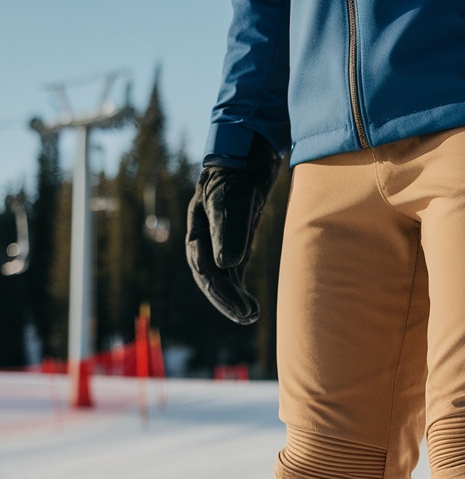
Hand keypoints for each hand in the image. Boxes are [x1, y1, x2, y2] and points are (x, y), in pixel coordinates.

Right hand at [186, 134, 278, 323]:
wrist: (247, 161)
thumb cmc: (239, 178)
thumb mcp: (234, 201)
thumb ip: (229, 230)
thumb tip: (226, 266)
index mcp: (198, 229)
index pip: (203, 268)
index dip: (220, 291)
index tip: (241, 307)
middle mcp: (204, 240)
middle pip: (210, 279)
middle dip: (226, 301)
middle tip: (247, 317)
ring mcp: (216, 244)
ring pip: (221, 280)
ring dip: (234, 301)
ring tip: (252, 316)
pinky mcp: (231, 247)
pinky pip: (231, 276)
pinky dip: (240, 292)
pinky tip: (252, 307)